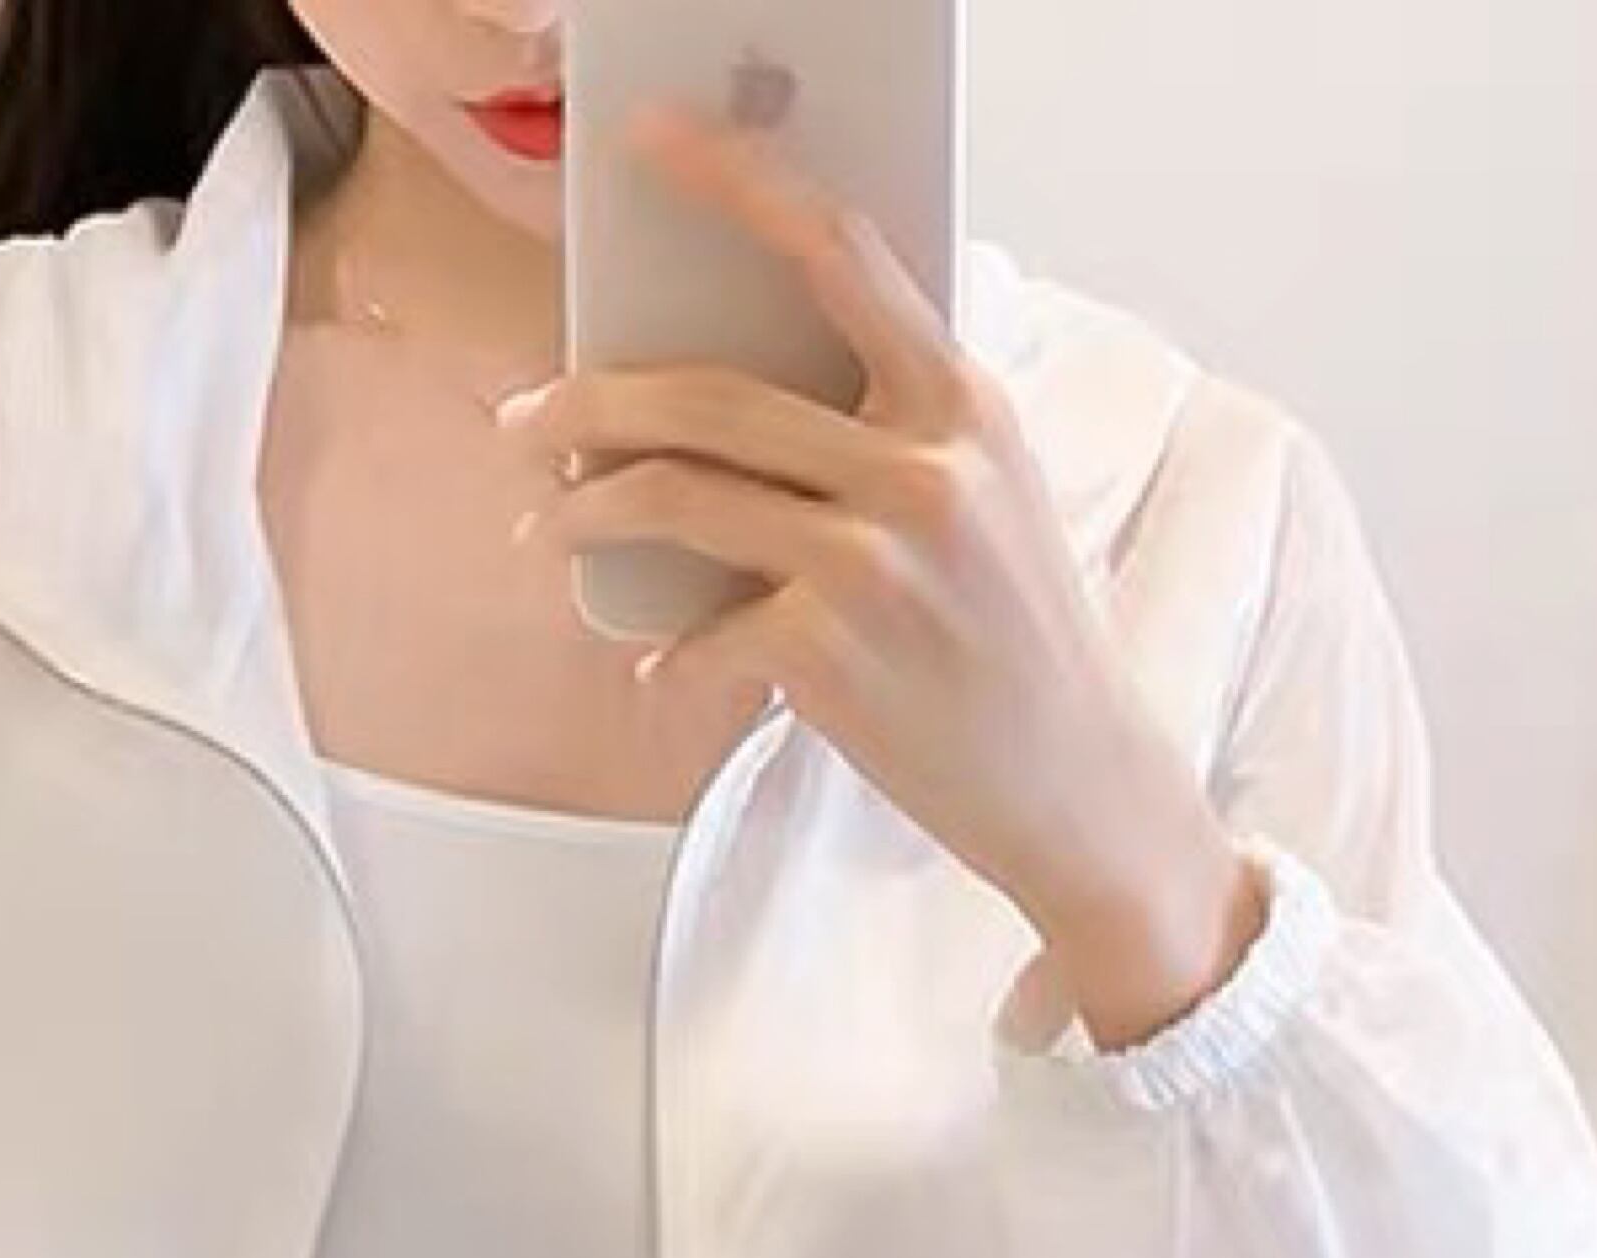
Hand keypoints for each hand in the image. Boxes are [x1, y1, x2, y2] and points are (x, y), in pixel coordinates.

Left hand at [501, 108, 1266, 1050]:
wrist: (1071, 777)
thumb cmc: (1013, 638)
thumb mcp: (984, 497)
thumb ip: (887, 430)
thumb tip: (737, 401)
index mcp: (959, 400)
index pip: (836, 253)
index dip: (734, 182)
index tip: (654, 142)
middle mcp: (921, 465)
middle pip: (708, 395)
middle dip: (588, 402)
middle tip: (525, 418)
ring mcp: (873, 559)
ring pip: (676, 498)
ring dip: (585, 512)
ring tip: (546, 524)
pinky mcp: (829, 653)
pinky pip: (700, 635)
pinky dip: (669, 653)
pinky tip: (664, 665)